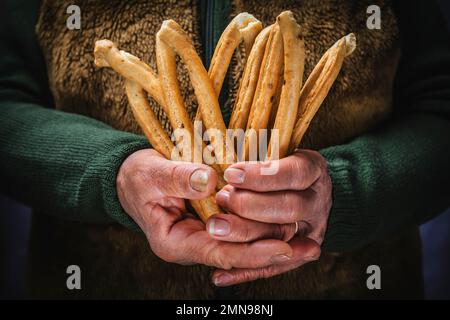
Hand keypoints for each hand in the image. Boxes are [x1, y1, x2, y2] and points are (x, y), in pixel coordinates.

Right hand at [116, 149, 293, 268]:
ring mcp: (207, 234)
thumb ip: (178, 178)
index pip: (219, 252)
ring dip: (275, 241)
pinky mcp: (217, 222)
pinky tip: (295, 232)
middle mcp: (195, 244)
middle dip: (271, 249)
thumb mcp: (150, 174)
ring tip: (312, 246)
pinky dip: (267, 230)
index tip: (284, 248)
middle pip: (238, 252)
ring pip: (246, 244)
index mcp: (174, 242)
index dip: (251, 253)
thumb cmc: (138, 177)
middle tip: (308, 246)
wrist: (135, 177)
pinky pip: (246, 231)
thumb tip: (209, 181)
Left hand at [208, 149, 331, 285]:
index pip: (294, 173)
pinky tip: (220, 275)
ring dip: (246, 236)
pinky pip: (273, 266)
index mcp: (313, 171)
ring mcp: (311, 231)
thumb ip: (255, 152)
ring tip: (215, 228)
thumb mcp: (275, 149)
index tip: (231, 174)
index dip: (262, 175)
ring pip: (283, 239)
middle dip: (251, 206)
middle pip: (290, 208)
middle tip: (222, 199)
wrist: (309, 191)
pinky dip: (245, 271)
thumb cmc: (279, 164)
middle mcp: (317, 202)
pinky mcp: (298, 255)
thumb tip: (222, 165)